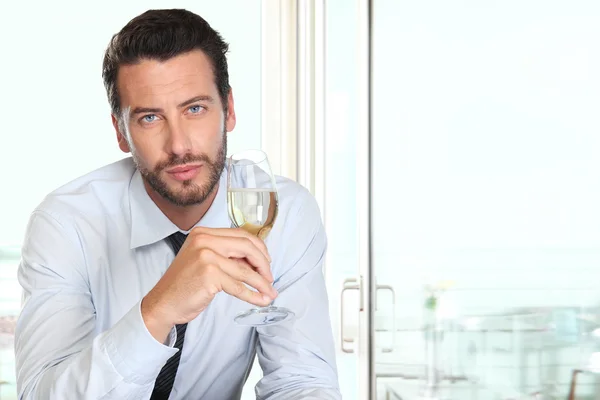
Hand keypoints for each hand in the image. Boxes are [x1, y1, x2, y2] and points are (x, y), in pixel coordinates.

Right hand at [141, 227, 276, 341]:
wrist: (163, 303)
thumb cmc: (184, 284)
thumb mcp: (204, 260)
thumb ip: (227, 256)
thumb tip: (257, 262)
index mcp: (204, 233)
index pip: (241, 235)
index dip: (258, 249)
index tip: (266, 262)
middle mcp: (204, 240)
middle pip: (247, 247)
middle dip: (263, 264)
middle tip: (270, 278)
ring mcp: (206, 256)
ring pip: (245, 270)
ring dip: (262, 283)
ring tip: (270, 293)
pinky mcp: (209, 274)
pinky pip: (238, 286)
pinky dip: (253, 294)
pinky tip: (261, 299)